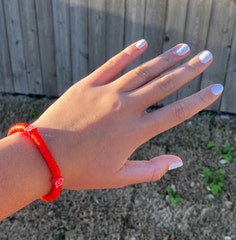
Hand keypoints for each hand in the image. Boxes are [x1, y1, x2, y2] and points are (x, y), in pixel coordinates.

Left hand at [34, 40, 222, 189]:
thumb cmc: (80, 171)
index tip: (215, 89)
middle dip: (188, 70)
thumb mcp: (118, 177)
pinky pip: (112, 65)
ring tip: (183, 48)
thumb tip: (179, 161)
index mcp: (135, 132)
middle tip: (206, 56)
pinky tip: (143, 44)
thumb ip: (151, 170)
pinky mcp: (87, 85)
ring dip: (165, 59)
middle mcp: (125, 108)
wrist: (43, 156)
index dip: (198, 101)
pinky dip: (128, 54)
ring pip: (142, 71)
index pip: (176, 112)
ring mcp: (106, 93)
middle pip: (164, 84)